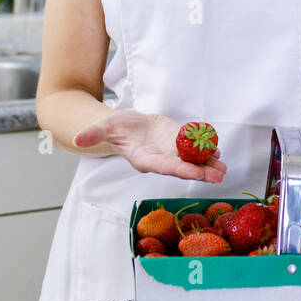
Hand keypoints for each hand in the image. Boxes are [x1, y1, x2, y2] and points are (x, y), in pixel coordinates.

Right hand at [73, 111, 226, 182]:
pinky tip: (217, 151)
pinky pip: (192, 148)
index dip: (181, 170)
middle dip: (200, 172)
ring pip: (191, 160)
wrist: (124, 124)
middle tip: (219, 176)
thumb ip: (93, 134)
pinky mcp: (176, 141)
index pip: (165, 167)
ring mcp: (170, 152)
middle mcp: (160, 159)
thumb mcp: (104, 127)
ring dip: (208, 164)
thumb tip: (77, 139)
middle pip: (183, 168)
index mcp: (145, 159)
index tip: (196, 174)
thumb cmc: (114, 127)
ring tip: (223, 168)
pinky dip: (205, 149)